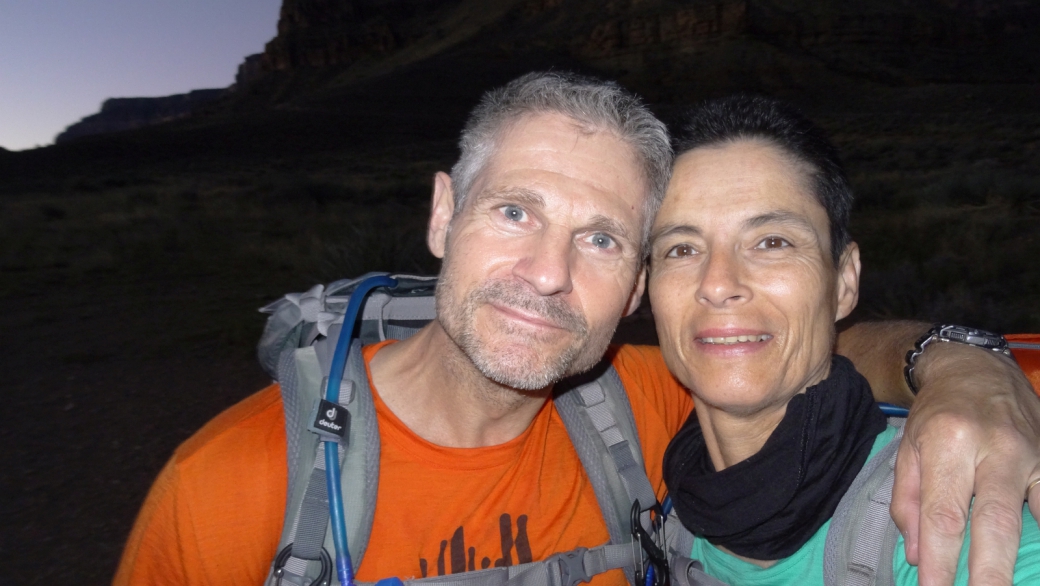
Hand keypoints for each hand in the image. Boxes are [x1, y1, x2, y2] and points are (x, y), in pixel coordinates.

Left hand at [891, 342, 1039, 585]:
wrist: (977, 368)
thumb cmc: (936, 413)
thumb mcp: (909, 448)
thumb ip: (908, 502)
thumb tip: (918, 556)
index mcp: (948, 442)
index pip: (943, 515)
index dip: (941, 561)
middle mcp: (994, 447)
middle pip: (994, 522)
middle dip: (988, 572)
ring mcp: (1031, 453)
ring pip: (1031, 515)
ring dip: (1019, 558)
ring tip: (1010, 585)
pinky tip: (1036, 558)